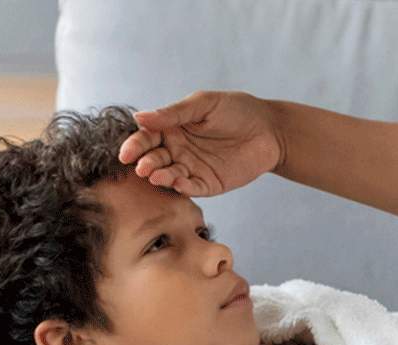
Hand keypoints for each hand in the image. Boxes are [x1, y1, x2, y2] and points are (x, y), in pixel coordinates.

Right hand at [118, 91, 283, 196]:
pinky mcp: (209, 183)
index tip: (126, 153)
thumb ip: (174, 113)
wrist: (271, 129)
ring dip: (161, 177)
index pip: (147, 137)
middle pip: (155, 158)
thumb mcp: (204, 104)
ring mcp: (192, 168)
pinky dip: (183, 187)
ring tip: (155, 175)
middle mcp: (178, 150)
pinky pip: (192, 187)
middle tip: (142, 167)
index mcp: (173, 128)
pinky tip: (178, 183)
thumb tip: (139, 117)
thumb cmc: (237, 110)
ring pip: (170, 175)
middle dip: (146, 163)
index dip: (136, 145)